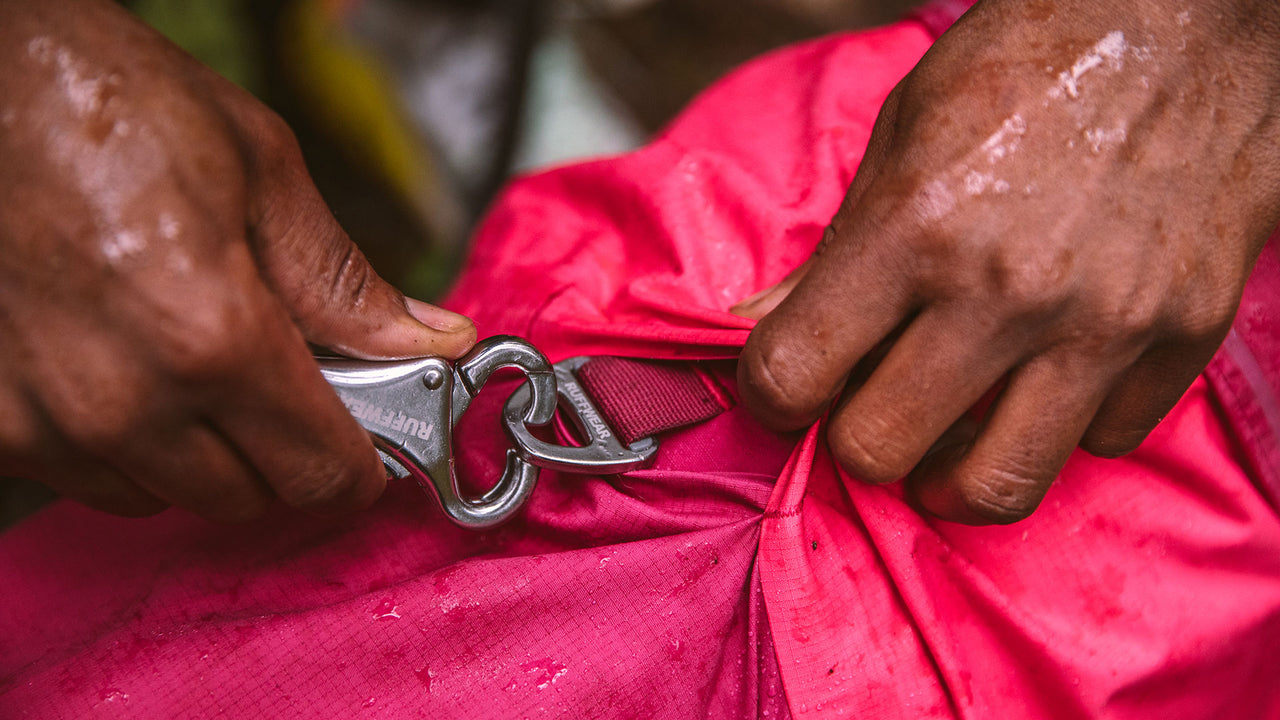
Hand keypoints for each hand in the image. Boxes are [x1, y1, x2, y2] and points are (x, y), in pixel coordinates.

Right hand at [0, 0, 475, 520]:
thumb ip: (347, 283)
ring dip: (193, 449)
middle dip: (278, 451)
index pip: (318, 472)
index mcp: (211, 337)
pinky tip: (118, 361)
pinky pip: (82, 476)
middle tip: (276, 376)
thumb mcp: (261, 171)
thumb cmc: (106, 101)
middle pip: (246, 498)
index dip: (355, 465)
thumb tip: (431, 340)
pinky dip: (116, 440)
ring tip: (182, 352)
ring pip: (162, 494)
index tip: (362, 445)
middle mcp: (122, 402)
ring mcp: (41, 422)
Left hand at [735, 0, 1279, 523]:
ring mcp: (1102, 321)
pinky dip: (1062, 428)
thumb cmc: (1034, 61)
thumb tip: (761, 329)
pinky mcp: (1184, 335)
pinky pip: (1102, 443)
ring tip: (944, 445)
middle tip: (866, 409)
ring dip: (950, 478)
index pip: (791, 373)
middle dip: (855, 440)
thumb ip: (832, 248)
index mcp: (915, 225)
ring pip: (996, 487)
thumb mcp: (904, 131)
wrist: (1194, 17)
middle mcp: (1005, 289)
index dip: (770, 392)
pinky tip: (1046, 380)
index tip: (786, 383)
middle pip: (879, 449)